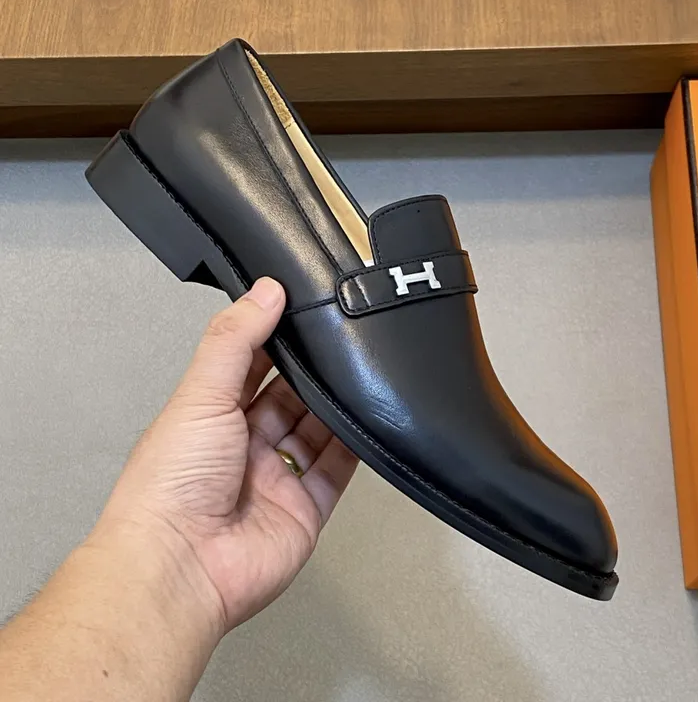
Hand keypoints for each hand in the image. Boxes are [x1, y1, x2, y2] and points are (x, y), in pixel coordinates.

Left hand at [95, 278, 357, 633]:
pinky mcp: (304, 508)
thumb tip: (264, 291)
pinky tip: (366, 421)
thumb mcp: (201, 395)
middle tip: (338, 344)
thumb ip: (235, 341)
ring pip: (316, 432)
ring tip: (357, 376)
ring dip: (334, 407)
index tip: (301, 311)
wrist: (182, 567)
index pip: (248, 368)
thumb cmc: (171, 485)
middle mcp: (243, 447)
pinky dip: (354, 447)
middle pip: (288, 399)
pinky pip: (337, 470)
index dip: (273, 341)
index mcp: (210, 417)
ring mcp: (275, 478)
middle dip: (310, 374)